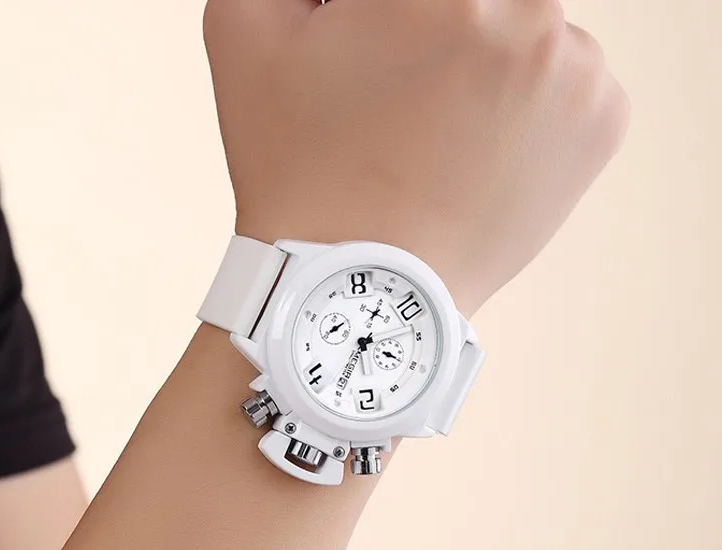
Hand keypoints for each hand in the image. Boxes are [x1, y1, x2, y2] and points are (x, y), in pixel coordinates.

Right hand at [204, 0, 629, 314]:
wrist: (358, 280)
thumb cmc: (298, 167)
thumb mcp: (243, 33)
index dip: (379, 14)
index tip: (368, 47)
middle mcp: (527, 13)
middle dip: (431, 18)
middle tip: (393, 81)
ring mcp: (576, 70)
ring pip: (525, 22)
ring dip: (484, 47)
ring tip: (433, 119)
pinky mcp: (604, 119)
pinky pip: (565, 75)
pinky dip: (526, 96)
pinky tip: (476, 143)